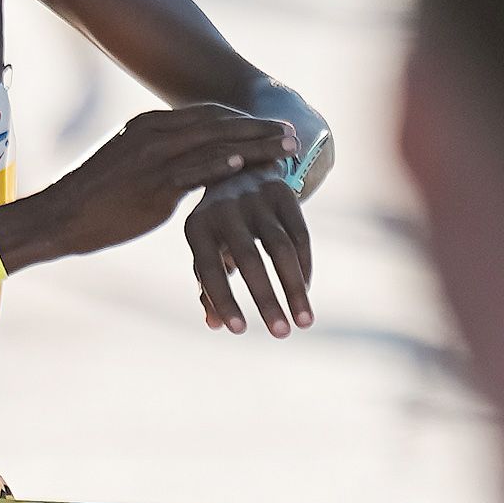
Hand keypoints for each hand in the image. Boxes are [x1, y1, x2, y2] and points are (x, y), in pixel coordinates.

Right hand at [5, 105, 298, 266]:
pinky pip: (195, 171)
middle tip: (291, 134)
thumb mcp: (125, 165)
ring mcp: (153, 158)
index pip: (206, 114)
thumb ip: (157, 159)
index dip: (241, 120)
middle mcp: (153, 134)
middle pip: (218, 123)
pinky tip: (247, 163)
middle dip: (258, 128)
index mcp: (148, 125)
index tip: (268, 126)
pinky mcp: (153, 184)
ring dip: (255, 145)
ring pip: (216, 143)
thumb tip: (184, 168)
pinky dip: (223, 164)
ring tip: (286, 149)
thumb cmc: (92, 199)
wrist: (58, 216)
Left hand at [188, 167, 313, 337]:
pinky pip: (300, 235)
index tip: (238, 331)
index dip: (223, 300)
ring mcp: (255, 198)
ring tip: (305, 322)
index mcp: (197, 226)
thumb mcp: (205, 248)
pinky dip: (304, 267)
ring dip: (295, 289)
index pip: (209, 270)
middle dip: (266, 299)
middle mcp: (224, 209)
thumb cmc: (217, 224)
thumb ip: (208, 286)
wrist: (239, 168)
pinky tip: (306, 291)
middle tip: (281, 334)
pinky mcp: (282, 192)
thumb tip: (215, 324)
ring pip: (281, 248)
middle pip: (249, 259)